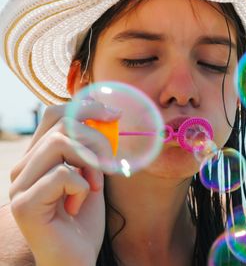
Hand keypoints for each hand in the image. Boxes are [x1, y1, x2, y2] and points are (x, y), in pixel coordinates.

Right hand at [8, 100, 119, 265]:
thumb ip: (91, 151)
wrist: (76, 260)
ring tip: (94, 187)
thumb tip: (105, 116)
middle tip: (109, 164)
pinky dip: (81, 186)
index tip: (113, 115)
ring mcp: (19, 187)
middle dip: (97, 139)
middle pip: (61, 125)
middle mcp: (22, 169)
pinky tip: (77, 205)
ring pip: (60, 144)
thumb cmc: (84, 221)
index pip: (53, 115)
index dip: (84, 108)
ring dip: (90, 163)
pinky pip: (62, 174)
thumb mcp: (91, 176)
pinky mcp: (24, 204)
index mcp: (36, 160)